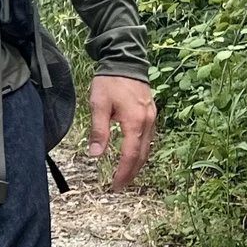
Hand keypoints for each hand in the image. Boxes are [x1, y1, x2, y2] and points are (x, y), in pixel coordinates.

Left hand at [87, 75, 156, 191]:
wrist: (125, 61)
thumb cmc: (110, 82)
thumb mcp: (99, 105)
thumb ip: (99, 131)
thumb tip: (95, 154)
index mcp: (135, 122)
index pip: (130, 155)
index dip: (123, 173)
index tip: (114, 185)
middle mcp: (148, 122)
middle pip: (142, 155)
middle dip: (131, 173)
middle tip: (119, 185)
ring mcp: (152, 118)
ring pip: (147, 148)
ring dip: (137, 164)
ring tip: (125, 175)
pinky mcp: (151, 114)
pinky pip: (148, 138)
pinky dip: (141, 151)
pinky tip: (132, 155)